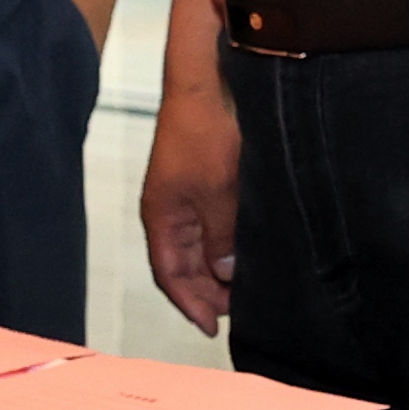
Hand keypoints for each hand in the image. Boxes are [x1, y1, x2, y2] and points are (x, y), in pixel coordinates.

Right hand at [141, 65, 241, 335]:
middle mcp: (170, 210)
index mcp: (162, 216)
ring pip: (199, 247)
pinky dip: (225, 247)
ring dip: (217, 271)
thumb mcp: (217, 192)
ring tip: (244, 290)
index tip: (213, 327)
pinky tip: (246, 254)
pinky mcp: (205, 181)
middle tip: (237, 312)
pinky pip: (211, 226)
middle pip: (184, 265)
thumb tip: (224, 274)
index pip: (170, 274)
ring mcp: (186, 196)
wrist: (208, 82)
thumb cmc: (205, 133)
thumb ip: (220, 237)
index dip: (189, 303)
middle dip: (206, 292)